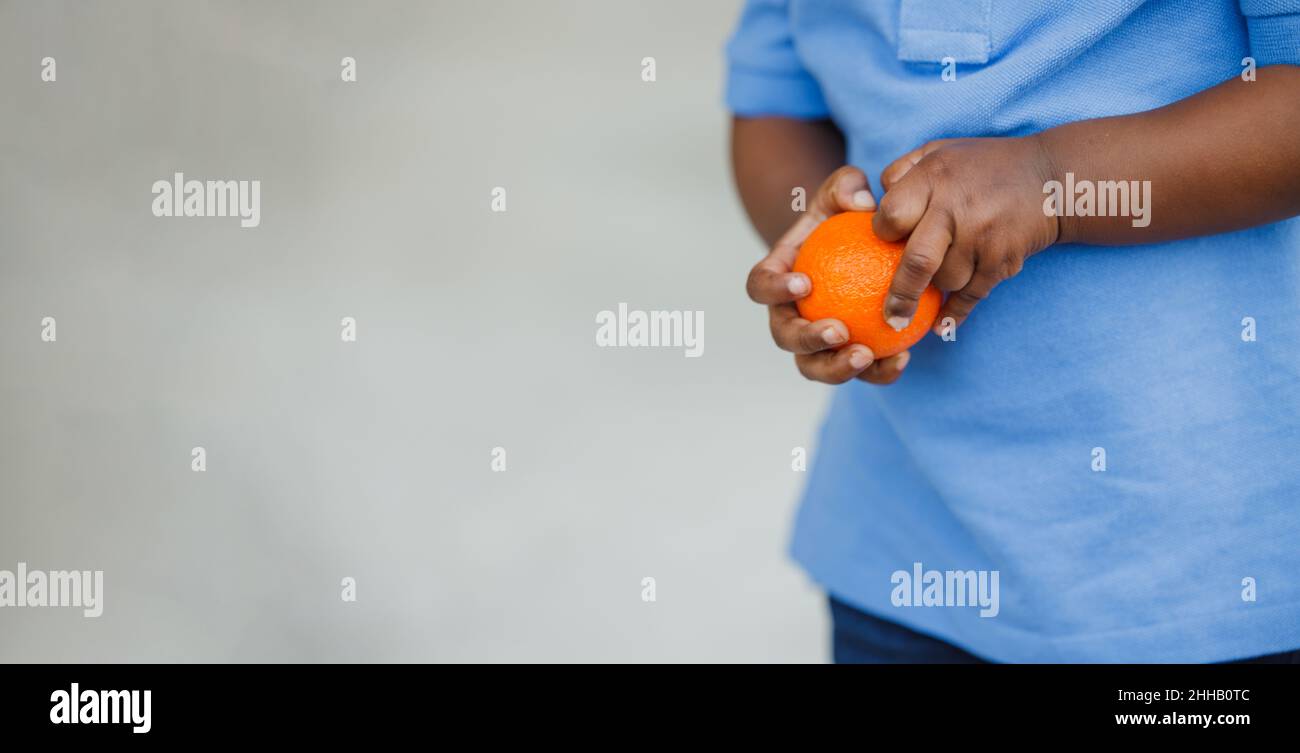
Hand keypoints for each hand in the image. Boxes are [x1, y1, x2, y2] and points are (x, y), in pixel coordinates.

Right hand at [745, 166, 913, 384]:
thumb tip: (862, 204)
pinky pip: (859, 372)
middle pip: (784, 337)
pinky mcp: (846, 356)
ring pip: (815, 367)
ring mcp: (815, 342)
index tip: (804, 283)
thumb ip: (847, 187)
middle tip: (838, 331)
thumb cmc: (845, 218)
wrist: (862, 249)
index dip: (773, 289)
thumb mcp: (844, 192)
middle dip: (807, 340)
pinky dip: (878, 370)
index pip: (760, 285)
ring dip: (836, 368)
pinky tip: (902, 358)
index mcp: (777, 278)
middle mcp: (788, 315)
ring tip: (866, 355)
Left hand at [874, 135, 1059, 332]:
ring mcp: (982, 236)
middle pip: (917, 261)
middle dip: (899, 295)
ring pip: (945, 281)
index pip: (892, 216)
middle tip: (888, 318)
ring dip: (935, 289)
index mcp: (934, 177)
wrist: (1053, 177)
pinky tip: (941, 326)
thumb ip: (901, 173)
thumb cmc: (983, 166)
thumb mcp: (939, 152)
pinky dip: (955, 313)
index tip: (884, 241)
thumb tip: (869, 206)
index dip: (883, 232)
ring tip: (930, 289)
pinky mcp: (1003, 259)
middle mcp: (957, 207)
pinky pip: (972, 295)